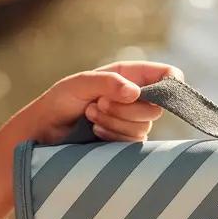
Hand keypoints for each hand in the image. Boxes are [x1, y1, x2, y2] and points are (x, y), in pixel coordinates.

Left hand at [12, 61, 183, 143]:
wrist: (46, 133)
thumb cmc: (60, 102)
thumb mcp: (79, 84)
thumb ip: (107, 83)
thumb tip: (135, 92)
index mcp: (129, 76)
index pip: (166, 75)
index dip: (170, 82)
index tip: (159, 90)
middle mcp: (135, 99)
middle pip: (155, 107)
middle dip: (126, 109)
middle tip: (98, 104)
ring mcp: (132, 123)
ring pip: (143, 127)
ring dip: (114, 122)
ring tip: (91, 116)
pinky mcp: (126, 143)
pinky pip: (132, 142)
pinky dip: (112, 136)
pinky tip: (95, 132)